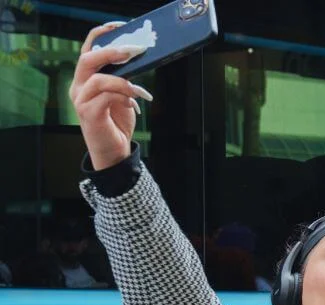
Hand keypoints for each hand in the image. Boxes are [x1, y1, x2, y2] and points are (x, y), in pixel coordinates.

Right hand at [69, 23, 153, 170]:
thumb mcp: (122, 95)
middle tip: (133, 51)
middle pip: (87, 60)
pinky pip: (106, 97)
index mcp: (85, 79)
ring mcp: (80, 100)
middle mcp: (78, 86)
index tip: (117, 26)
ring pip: (99, 80)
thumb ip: (122, 78)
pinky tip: (134, 104)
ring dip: (123, 82)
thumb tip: (136, 61)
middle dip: (111, 53)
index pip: (88, 50)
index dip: (100, 35)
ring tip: (137, 91)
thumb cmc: (117, 121)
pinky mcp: (88, 114)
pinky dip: (124, 97)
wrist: (114, 150)